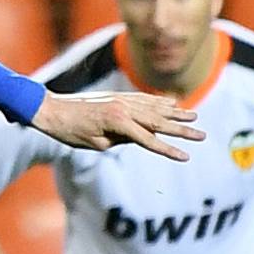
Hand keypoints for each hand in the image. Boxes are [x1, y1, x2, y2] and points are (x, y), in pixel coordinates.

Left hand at [32, 90, 203, 160]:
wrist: (52, 110)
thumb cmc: (70, 132)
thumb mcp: (97, 144)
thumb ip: (122, 140)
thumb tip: (142, 136)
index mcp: (118, 122)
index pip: (149, 140)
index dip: (167, 150)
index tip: (185, 157)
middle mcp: (123, 108)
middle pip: (158, 121)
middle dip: (181, 130)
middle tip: (202, 135)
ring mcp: (121, 99)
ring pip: (154, 107)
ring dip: (175, 113)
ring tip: (194, 117)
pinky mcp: (117, 96)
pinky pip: (144, 99)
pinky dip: (160, 101)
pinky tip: (173, 103)